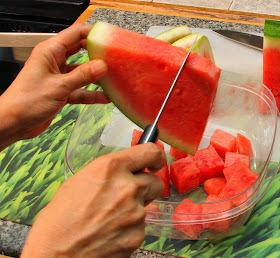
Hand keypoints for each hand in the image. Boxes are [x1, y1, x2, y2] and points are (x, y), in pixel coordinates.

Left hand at [0, 23, 108, 150]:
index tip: (109, 39)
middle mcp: (54, 62)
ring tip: (112, 79)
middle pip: (80, 52)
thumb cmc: (26, 101)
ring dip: (96, 77)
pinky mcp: (61, 92)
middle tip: (114, 58)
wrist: (14, 123)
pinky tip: (104, 97)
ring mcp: (59, 77)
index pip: (75, 34)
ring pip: (82, 73)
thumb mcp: (58, 87)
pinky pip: (80, 90)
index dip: (92, 33)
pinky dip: (91, 93)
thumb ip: (82, 76)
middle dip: (97, 55)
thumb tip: (102, 66)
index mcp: (49, 52)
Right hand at [21, 143, 165, 257]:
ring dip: (134, 208)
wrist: (55, 254)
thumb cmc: (60, 218)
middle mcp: (127, 187)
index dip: (155, 157)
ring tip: (110, 217)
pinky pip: (140, 225)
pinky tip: (110, 231)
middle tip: (129, 193)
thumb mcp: (82, 180)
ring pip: (147, 205)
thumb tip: (127, 170)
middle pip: (155, 181)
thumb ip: (110, 172)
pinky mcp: (137, 235)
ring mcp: (135, 213)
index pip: (150, 152)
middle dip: (145, 186)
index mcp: (110, 168)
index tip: (155, 162)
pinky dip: (129, 227)